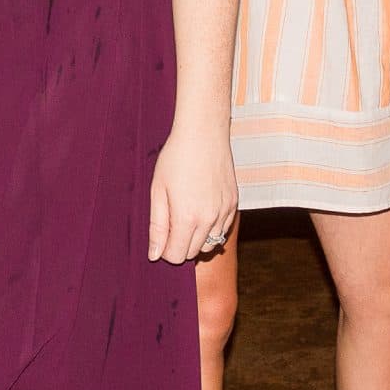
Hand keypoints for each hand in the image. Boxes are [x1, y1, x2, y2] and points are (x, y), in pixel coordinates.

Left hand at [147, 124, 237, 263]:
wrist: (203, 133)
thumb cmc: (176, 158)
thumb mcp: (158, 191)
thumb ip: (157, 226)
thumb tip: (155, 255)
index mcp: (187, 217)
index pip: (177, 256)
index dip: (165, 251)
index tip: (161, 235)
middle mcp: (209, 219)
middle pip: (193, 252)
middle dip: (180, 244)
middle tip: (172, 221)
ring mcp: (224, 211)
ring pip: (211, 244)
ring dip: (197, 238)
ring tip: (187, 214)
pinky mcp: (234, 203)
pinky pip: (223, 229)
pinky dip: (212, 227)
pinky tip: (202, 208)